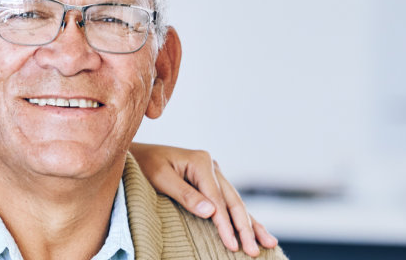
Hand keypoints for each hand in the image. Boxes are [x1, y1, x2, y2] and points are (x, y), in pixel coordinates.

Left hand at [130, 143, 277, 256]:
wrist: (136, 155)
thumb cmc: (144, 166)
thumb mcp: (160, 178)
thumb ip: (185, 195)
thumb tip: (211, 212)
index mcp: (201, 162)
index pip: (218, 199)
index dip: (225, 224)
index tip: (232, 244)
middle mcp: (211, 166)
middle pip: (232, 202)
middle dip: (244, 229)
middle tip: (253, 251)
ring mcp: (213, 174)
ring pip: (237, 203)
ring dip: (252, 225)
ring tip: (269, 243)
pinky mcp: (211, 183)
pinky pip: (229, 203)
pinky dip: (243, 218)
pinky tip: (256, 230)